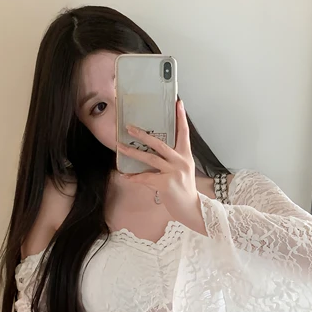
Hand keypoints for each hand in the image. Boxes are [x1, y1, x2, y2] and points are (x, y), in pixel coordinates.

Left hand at [116, 99, 207, 234]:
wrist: (191, 209)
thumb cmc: (184, 190)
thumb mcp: (182, 171)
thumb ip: (170, 161)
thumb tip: (150, 153)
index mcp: (186, 155)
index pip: (184, 132)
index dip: (181, 117)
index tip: (177, 102)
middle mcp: (181, 161)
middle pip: (160, 143)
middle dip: (143, 134)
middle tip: (129, 127)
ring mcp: (174, 171)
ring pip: (150, 158)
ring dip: (132, 152)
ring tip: (120, 147)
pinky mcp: (166, 183)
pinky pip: (145, 177)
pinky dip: (134, 177)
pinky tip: (126, 176)